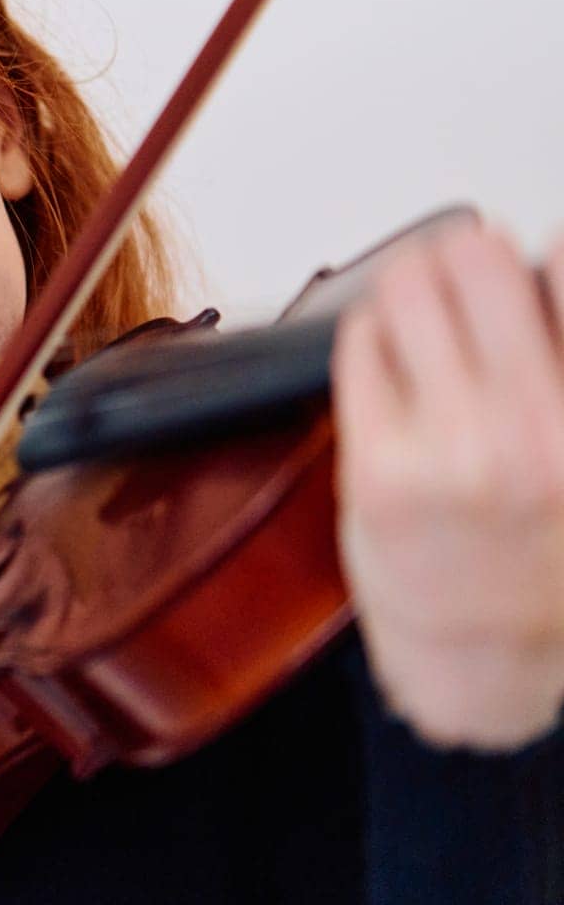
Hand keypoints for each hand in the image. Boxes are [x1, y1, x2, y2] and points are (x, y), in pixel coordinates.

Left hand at [332, 219, 563, 750]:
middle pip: (479, 259)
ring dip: (409, 284)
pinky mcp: (375, 466)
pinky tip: (386, 352)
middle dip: (463, 253)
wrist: (481, 651)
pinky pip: (359, 344)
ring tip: (417, 302)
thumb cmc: (534, 550)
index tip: (533, 268)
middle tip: (457, 265)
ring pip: (408, 290)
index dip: (546, 257)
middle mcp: (536, 431)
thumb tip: (539, 260)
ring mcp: (452, 449)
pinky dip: (369, 332)